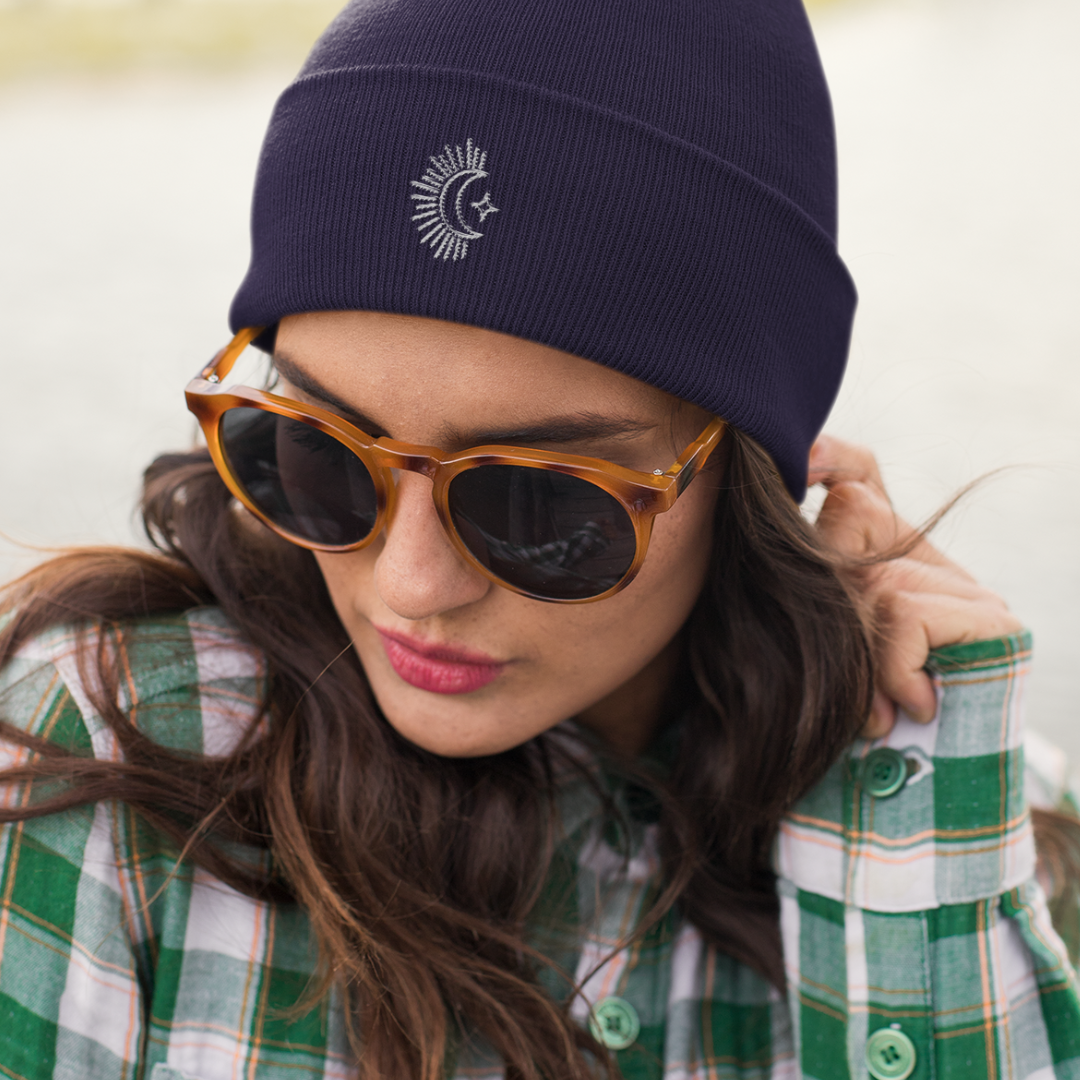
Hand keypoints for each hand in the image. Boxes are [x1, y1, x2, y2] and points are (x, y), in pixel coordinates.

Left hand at [808, 435, 1022, 737]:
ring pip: (874, 577)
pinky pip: (904, 612)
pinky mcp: (992, 621)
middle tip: (849, 681)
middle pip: (854, 514)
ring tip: (872, 715)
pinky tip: (910, 705)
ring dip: (860, 660)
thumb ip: (798, 595)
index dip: (833, 459)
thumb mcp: (807, 652)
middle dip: (831, 597)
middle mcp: (926, 559)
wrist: (923, 797)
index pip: (860, 476)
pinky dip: (892, 666)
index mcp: (881, 557)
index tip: (802, 464)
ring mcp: (964, 588)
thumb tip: (780, 521)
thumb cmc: (840, 726)